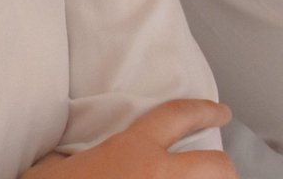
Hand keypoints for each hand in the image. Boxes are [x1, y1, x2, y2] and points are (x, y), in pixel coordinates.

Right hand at [22, 99, 236, 178]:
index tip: (220, 112)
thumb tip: (80, 157)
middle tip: (219, 169)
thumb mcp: (58, 165)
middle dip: (224, 168)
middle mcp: (158, 176)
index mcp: (132, 150)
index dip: (203, 110)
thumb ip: (80, 156)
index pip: (177, 117)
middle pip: (218, 166)